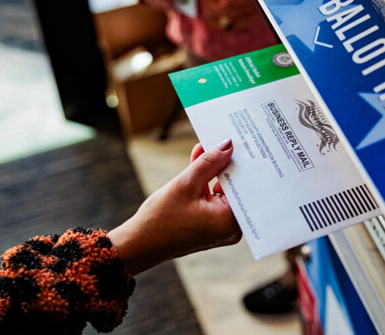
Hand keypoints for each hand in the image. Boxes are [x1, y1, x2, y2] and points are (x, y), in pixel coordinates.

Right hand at [109, 139, 240, 274]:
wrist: (138, 244)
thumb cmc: (160, 220)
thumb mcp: (186, 184)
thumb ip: (209, 162)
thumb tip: (227, 144)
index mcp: (231, 222)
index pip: (246, 186)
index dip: (242, 163)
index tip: (241, 144)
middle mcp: (231, 228)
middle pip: (236, 188)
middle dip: (226, 164)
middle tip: (224, 141)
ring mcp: (221, 228)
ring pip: (223, 191)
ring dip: (213, 171)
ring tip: (206, 149)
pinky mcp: (211, 225)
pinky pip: (214, 199)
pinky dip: (207, 183)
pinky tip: (198, 163)